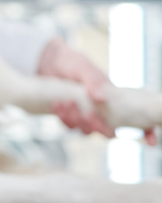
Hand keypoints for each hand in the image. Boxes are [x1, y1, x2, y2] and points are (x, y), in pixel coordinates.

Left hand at [38, 38, 156, 144]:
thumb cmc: (73, 63)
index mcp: (114, 101)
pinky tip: (58, 105)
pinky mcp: (68, 116)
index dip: (146, 132)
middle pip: (107, 131)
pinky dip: (63, 117)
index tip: (152, 140)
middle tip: (87, 114)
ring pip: (86, 130)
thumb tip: (100, 98)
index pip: (135, 121)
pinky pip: (68, 125)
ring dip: (76, 120)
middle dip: (97, 125)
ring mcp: (84, 115)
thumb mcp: (84, 68)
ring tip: (66, 103)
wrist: (50, 62)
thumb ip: (93, 81)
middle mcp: (102, 112)